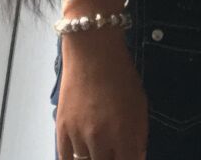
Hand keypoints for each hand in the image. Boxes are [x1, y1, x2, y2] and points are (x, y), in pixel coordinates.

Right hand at [56, 31, 148, 159]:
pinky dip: (74, 159)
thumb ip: (139, 136)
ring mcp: (78, 136)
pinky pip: (64, 159)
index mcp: (124, 134)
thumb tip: (137, 157)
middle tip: (112, 150)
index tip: (127, 157)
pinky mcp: (61, 131)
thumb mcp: (139, 104)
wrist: (92, 52)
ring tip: (98, 147)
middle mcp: (100, 140)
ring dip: (93, 157)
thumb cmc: (121, 75)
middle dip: (110, 158)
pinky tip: (82, 153)